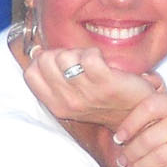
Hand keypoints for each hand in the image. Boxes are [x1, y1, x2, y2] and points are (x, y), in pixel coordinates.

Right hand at [22, 43, 163, 134]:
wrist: (136, 114)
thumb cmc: (103, 100)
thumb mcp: (72, 96)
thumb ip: (54, 78)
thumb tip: (38, 52)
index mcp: (56, 105)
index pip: (30, 73)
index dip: (42, 60)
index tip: (59, 62)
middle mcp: (68, 102)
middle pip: (45, 61)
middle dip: (60, 52)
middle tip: (78, 60)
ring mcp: (86, 94)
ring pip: (65, 57)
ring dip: (78, 52)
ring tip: (92, 61)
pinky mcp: (106, 84)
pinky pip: (89, 58)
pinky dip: (94, 52)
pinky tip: (103, 60)